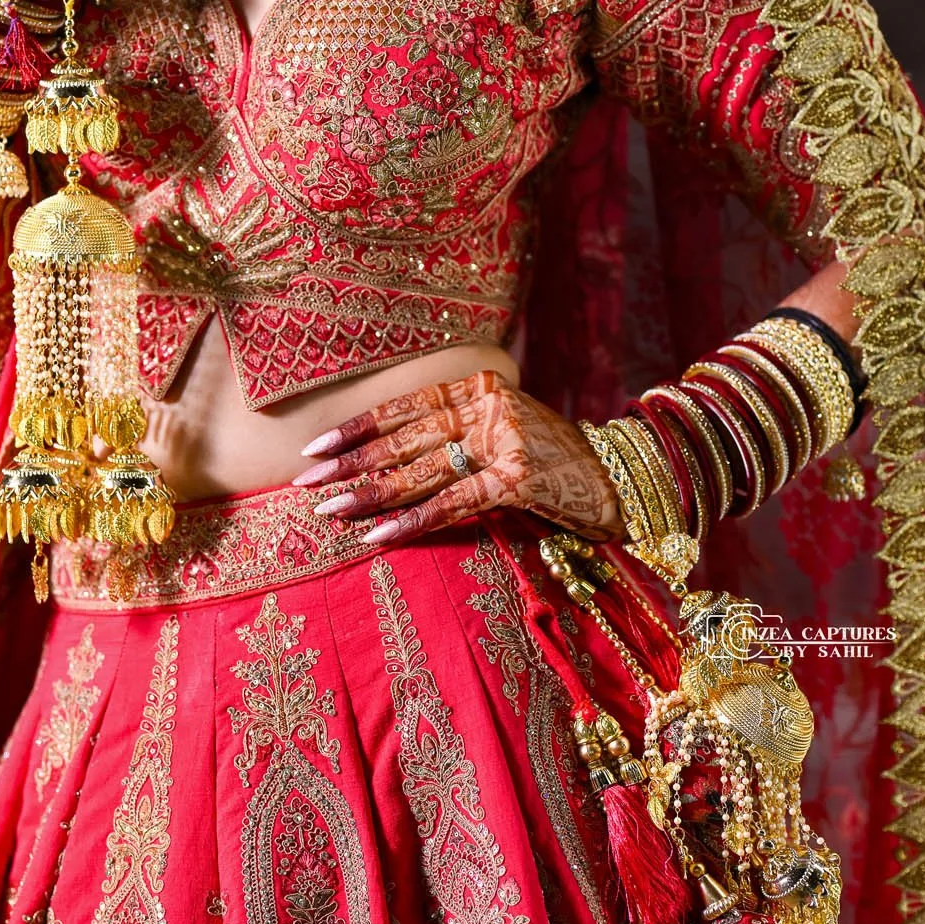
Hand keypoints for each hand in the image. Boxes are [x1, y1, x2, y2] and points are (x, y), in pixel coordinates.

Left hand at [291, 369, 621, 547]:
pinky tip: (376, 535)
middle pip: (405, 438)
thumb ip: (456, 436)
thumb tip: (385, 461)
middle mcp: (488, 407)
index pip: (405, 406)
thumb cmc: (553, 462)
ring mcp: (504, 442)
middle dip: (350, 463)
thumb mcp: (502, 433)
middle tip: (305, 482)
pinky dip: (411, 521)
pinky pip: (452, 504)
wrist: (619, 483)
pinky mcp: (518, 481)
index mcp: (479, 388)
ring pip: (421, 470)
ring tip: (329, 510)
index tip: (315, 447)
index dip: (357, 427)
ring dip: (369, 494)